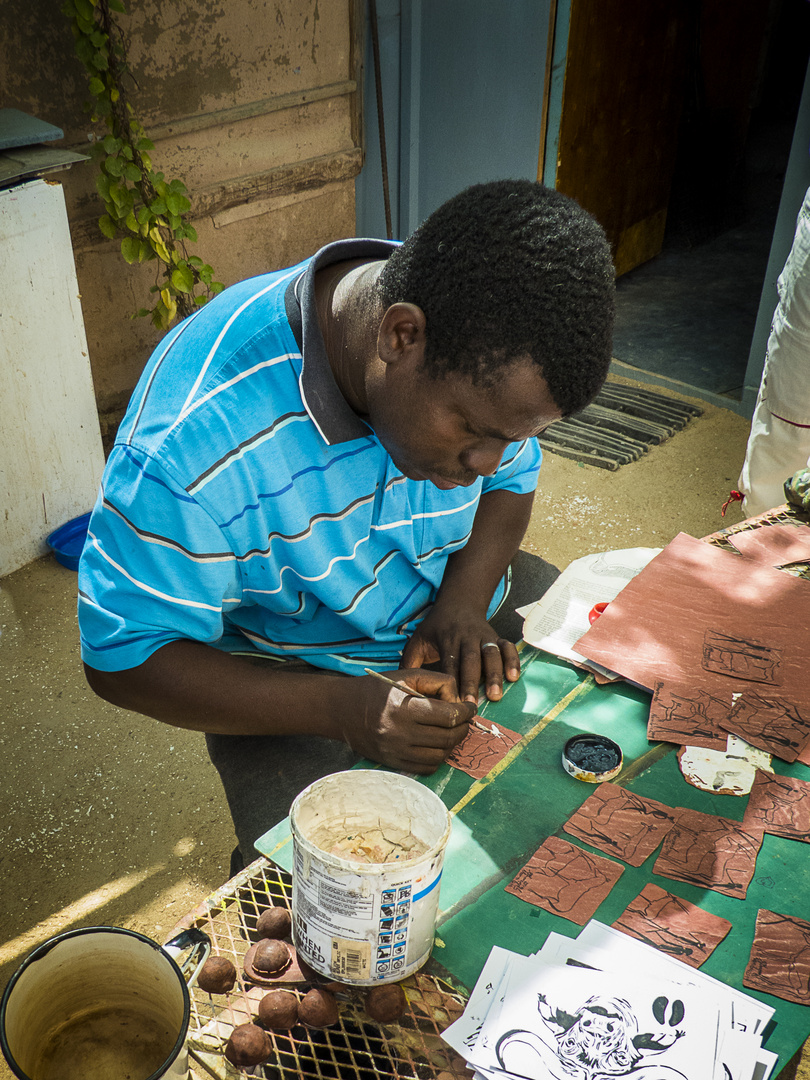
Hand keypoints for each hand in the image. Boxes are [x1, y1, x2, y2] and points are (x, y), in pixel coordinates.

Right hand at [332, 668, 474, 772]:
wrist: (341, 709)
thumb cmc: (376, 689)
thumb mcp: (406, 675)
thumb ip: (437, 682)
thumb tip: (460, 699)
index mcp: (404, 708)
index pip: (448, 716)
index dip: (465, 712)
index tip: (470, 708)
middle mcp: (400, 732)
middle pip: (447, 737)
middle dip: (463, 728)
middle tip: (465, 720)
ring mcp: (396, 751)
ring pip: (440, 755)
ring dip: (452, 744)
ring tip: (452, 732)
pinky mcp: (392, 762)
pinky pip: (425, 767)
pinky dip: (437, 758)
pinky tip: (436, 745)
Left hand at [400, 603, 519, 703]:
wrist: (459, 601)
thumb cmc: (436, 626)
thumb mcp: (419, 638)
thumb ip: (410, 661)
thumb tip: (400, 685)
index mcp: (446, 638)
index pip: (450, 662)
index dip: (452, 682)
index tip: (452, 702)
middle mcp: (466, 636)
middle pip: (471, 660)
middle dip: (472, 682)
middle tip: (472, 704)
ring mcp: (484, 635)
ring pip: (491, 654)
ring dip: (494, 674)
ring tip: (495, 695)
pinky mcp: (496, 635)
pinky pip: (507, 647)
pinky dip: (512, 660)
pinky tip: (513, 677)